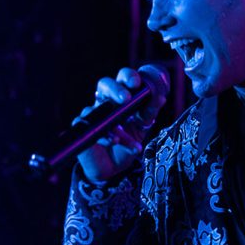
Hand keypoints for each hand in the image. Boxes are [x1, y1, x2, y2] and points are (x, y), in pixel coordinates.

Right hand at [76, 67, 165, 183]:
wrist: (115, 167)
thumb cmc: (128, 142)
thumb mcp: (141, 128)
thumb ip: (149, 113)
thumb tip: (160, 98)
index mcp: (122, 97)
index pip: (123, 79)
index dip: (128, 77)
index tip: (136, 83)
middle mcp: (106, 102)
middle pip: (105, 84)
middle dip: (115, 90)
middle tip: (125, 99)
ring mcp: (93, 115)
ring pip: (97, 109)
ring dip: (112, 124)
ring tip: (122, 136)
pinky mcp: (84, 130)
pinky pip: (90, 128)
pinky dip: (104, 136)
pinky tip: (114, 141)